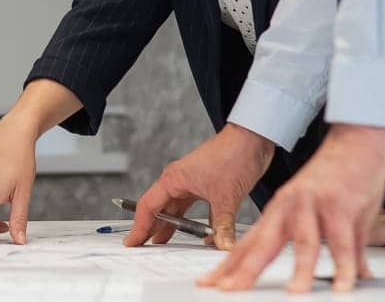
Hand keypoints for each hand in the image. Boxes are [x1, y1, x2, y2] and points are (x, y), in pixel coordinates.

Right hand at [125, 123, 272, 249]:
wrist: (253, 138)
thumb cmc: (233, 154)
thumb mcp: (226, 197)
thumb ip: (222, 225)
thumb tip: (222, 246)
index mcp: (174, 179)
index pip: (149, 206)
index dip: (139, 226)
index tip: (132, 242)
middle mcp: (180, 180)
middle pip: (160, 209)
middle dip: (151, 228)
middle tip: (144, 246)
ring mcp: (193, 183)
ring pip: (177, 209)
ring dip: (172, 226)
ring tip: (163, 243)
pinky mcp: (208, 186)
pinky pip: (194, 208)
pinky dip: (196, 222)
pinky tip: (200, 236)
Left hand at [200, 123, 384, 292]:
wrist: (355, 142)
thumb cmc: (335, 177)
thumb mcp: (315, 211)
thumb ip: (320, 247)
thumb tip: (326, 275)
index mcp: (278, 211)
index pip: (247, 243)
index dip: (229, 266)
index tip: (211, 284)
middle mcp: (290, 208)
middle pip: (263, 244)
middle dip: (245, 271)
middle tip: (229, 290)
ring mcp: (314, 206)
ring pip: (304, 244)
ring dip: (300, 272)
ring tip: (294, 294)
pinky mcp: (340, 206)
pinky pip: (342, 243)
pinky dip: (344, 266)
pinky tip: (343, 285)